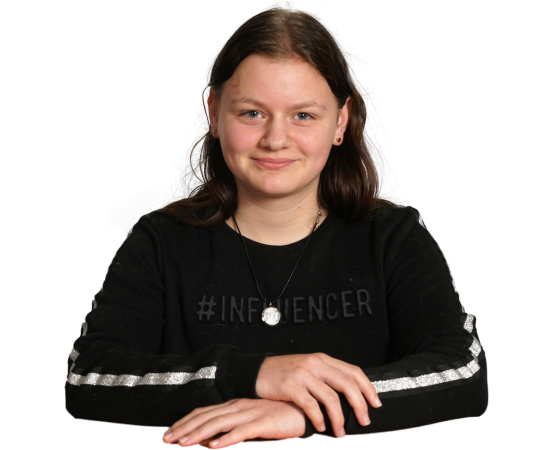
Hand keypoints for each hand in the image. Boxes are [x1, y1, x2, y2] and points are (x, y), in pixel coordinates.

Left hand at [161, 398, 306, 448]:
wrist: (306, 410)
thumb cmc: (279, 418)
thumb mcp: (252, 424)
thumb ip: (233, 431)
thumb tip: (211, 442)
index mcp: (235, 406)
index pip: (204, 412)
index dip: (185, 422)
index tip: (168, 434)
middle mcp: (239, 407)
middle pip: (206, 416)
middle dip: (184, 428)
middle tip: (165, 440)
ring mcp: (251, 413)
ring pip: (219, 423)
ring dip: (200, 434)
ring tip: (183, 444)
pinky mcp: (264, 422)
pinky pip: (242, 431)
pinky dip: (227, 438)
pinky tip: (215, 446)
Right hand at [255, 353, 380, 436]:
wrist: (256, 372)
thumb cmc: (284, 375)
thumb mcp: (308, 370)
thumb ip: (326, 378)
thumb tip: (351, 397)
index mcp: (322, 359)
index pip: (353, 371)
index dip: (368, 388)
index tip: (375, 404)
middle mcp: (315, 364)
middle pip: (347, 384)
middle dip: (360, 405)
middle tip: (364, 421)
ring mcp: (302, 374)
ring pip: (330, 398)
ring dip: (339, 418)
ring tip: (340, 432)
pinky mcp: (290, 385)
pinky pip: (310, 405)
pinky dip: (319, 419)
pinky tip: (321, 427)